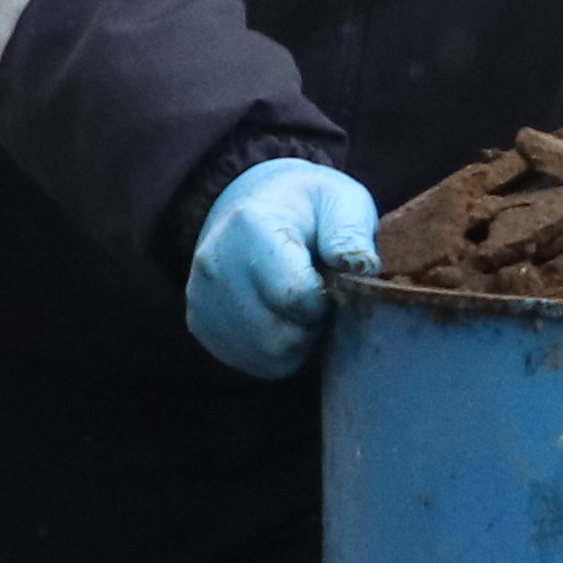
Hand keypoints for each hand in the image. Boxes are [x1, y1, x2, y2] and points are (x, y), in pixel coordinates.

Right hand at [184, 158, 375, 378]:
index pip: (295, 296)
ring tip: (301, 303)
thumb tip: (361, 267)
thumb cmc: (308, 207)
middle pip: (280, 335)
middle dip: (313, 324)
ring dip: (298, 340)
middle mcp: (215, 264)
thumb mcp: (340, 201)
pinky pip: (253, 362)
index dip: (327, 299)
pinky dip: (279, 350)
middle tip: (320, 295)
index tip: (332, 280)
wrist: (253, 203)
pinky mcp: (200, 323)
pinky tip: (282, 316)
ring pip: (268, 355)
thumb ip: (351, 233)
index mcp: (249, 226)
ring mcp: (201, 297)